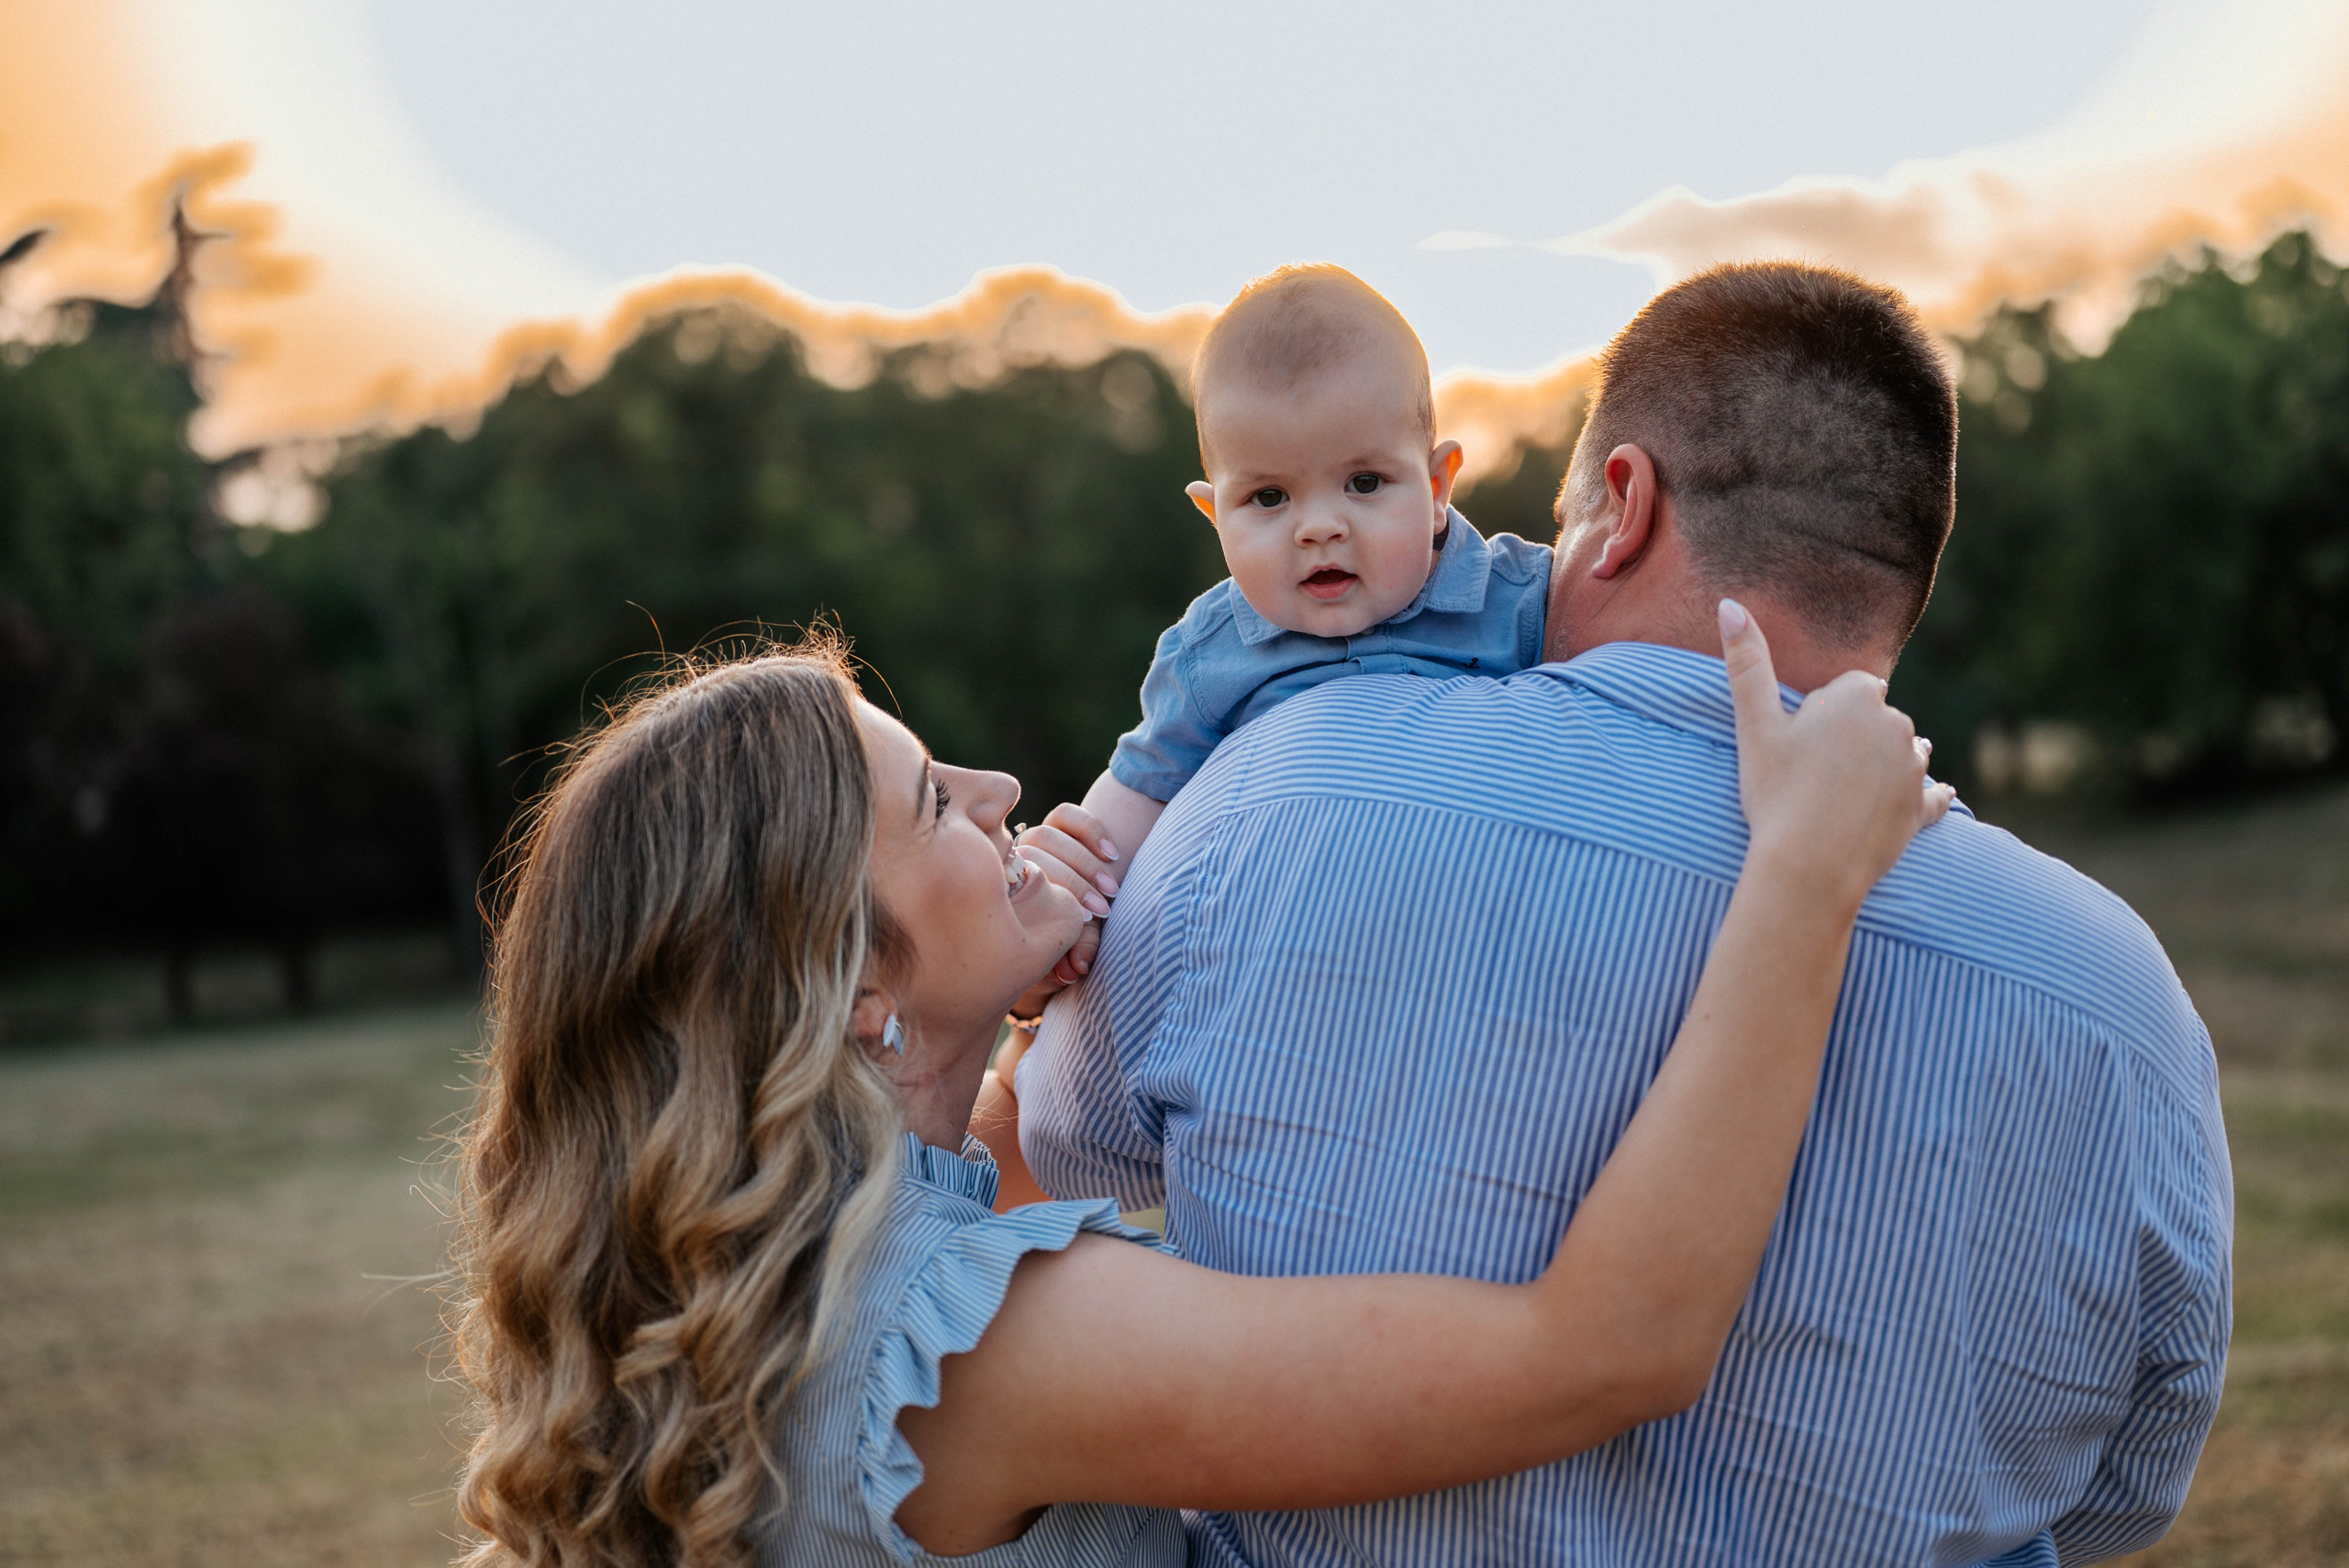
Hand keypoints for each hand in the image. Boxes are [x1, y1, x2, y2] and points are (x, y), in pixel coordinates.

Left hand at [1008, 803, 1121, 1006]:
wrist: (1078, 907)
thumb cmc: (1069, 932)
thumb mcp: (1074, 943)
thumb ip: (1076, 949)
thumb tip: (1077, 967)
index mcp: (1006, 890)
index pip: (1021, 882)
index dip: (1058, 898)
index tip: (1087, 918)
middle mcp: (1013, 860)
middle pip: (1035, 858)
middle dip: (1074, 885)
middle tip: (1102, 909)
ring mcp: (1034, 840)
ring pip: (1050, 836)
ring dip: (1085, 863)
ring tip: (1112, 890)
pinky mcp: (1056, 823)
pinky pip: (1066, 815)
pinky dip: (1090, 830)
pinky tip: (1111, 854)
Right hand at [1721, 598, 1953, 914]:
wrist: (1808, 866)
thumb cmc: (1776, 793)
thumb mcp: (1754, 726)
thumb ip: (1746, 663)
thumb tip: (1729, 603)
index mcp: (1857, 697)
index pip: (1849, 689)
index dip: (1823, 715)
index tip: (1801, 743)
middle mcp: (1896, 724)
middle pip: (1876, 719)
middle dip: (1853, 738)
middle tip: (1813, 774)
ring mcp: (1914, 768)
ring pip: (1903, 752)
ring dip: (1883, 764)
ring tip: (1845, 794)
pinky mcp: (1923, 808)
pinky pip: (1932, 795)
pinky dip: (1923, 798)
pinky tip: (1907, 805)